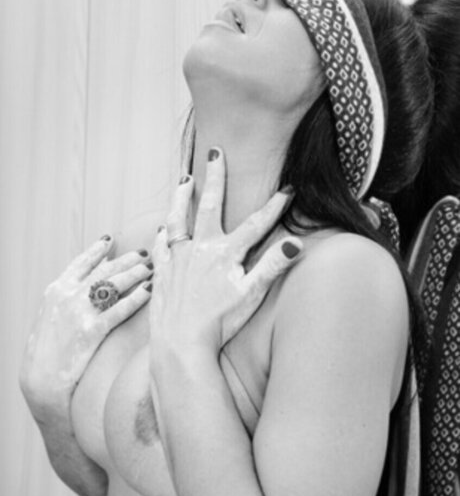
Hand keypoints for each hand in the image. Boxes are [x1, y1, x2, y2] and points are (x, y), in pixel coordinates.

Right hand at [20, 236, 152, 417]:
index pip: (81, 262)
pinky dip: (136, 298)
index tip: (111, 240)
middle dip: (126, 259)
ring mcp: (78, 312)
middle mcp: (67, 295)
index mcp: (56, 289)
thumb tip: (89, 281)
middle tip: (144, 254)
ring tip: (151, 268)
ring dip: (136, 273)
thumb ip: (69, 296)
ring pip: (114, 284)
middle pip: (104, 270)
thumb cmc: (49, 349)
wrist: (41, 378)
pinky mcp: (90, 331)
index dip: (97, 250)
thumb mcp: (52, 315)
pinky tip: (149, 292)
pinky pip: (119, 310)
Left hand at [150, 147, 302, 357]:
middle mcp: (200, 249)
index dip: (275, 206)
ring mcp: (178, 259)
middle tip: (214, 152)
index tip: (288, 188)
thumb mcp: (252, 294)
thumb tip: (297, 243)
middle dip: (215, 177)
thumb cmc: (219, 322)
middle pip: (209, 205)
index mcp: (226, 252)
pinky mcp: (163, 274)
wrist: (181, 343)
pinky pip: (162, 246)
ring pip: (178, 219)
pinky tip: (162, 227)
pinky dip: (163, 233)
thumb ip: (273, 266)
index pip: (256, 223)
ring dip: (182, 198)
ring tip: (183, 180)